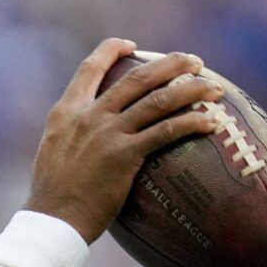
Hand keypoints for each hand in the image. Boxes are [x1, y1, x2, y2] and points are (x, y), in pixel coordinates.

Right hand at [25, 39, 224, 242]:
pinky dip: (193, 122)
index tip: (132, 46)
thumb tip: (93, 128)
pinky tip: (211, 122)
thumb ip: (73, 132)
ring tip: (214, 87)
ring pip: (157, 99)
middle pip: (136, 78)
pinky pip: (167, 131)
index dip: (113, 50)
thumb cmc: (53, 194)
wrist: (52, 220)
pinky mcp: (125, 155)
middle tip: (193, 61)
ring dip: (191, 88)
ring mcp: (107, 134)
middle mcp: (88, 116)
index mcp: (66, 112)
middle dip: (170, 64)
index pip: (90, 68)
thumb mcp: (54, 150)